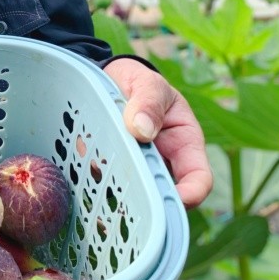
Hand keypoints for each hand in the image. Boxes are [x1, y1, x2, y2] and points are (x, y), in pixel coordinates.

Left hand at [102, 57, 212, 208]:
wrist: (109, 79)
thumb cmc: (139, 82)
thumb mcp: (148, 84)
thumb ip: (148, 102)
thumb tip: (142, 129)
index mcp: (184, 143)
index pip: (198, 178)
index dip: (190, 195)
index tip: (169, 200)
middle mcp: (163, 162)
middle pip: (162, 194)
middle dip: (146, 197)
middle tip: (121, 186)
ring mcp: (136, 168)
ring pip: (130, 192)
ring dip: (113, 184)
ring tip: (94, 162)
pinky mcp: (110, 168)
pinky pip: (102, 180)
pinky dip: (91, 175)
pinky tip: (80, 159)